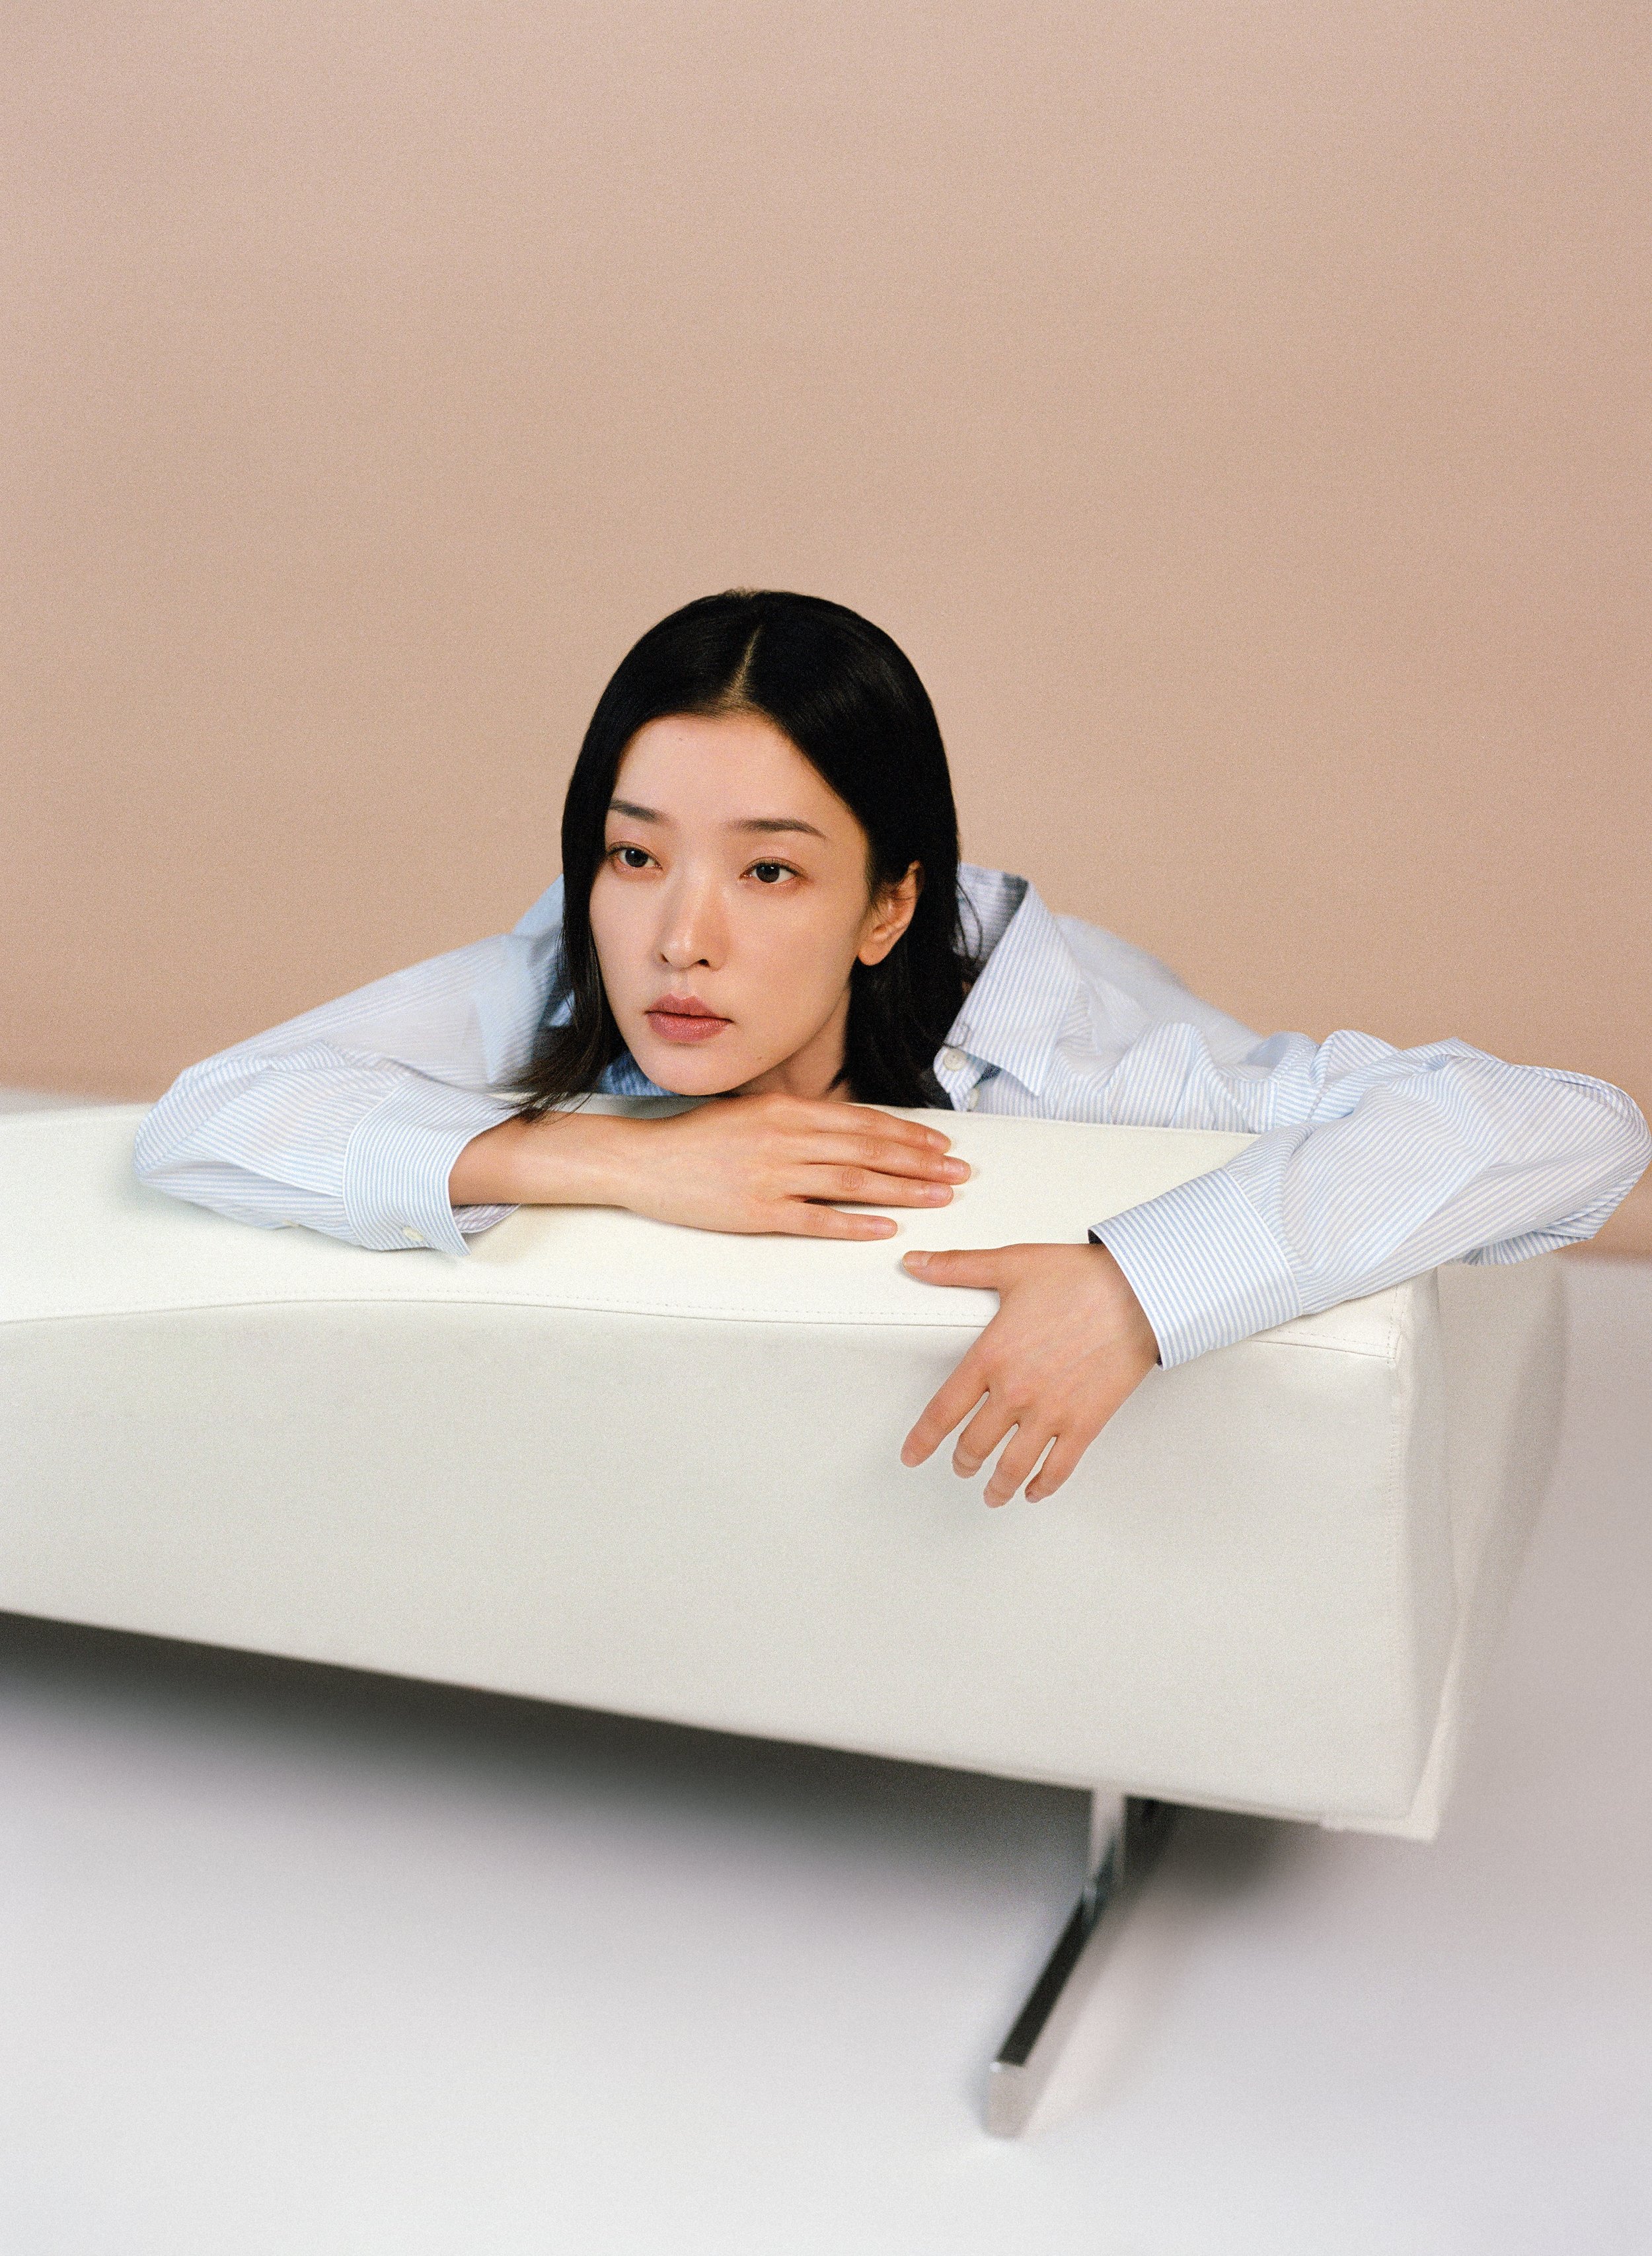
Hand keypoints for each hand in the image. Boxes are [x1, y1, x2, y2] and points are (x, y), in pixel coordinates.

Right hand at [619, 1091, 968, 1237]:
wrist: (644, 1161)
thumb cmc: (695, 1140)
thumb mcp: (752, 1113)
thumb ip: (797, 1121)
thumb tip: (845, 1132)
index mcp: (787, 1110)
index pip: (862, 1121)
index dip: (907, 1133)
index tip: (940, 1143)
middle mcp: (785, 1138)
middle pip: (868, 1151)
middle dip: (921, 1162)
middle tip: (958, 1173)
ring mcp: (773, 1176)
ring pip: (853, 1182)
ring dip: (903, 1190)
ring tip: (938, 1198)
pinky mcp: (758, 1212)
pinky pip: (816, 1220)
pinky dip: (855, 1224)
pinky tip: (886, 1228)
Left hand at [898, 1241, 1159, 1504]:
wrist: (1139, 1292)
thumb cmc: (1080, 1277)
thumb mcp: (1010, 1264)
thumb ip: (957, 1268)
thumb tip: (916, 1264)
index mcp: (990, 1357)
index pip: (943, 1411)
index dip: (922, 1440)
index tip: (912, 1454)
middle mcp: (1015, 1392)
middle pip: (975, 1445)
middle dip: (962, 1461)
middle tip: (960, 1466)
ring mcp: (1051, 1413)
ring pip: (1012, 1466)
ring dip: (997, 1485)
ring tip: (992, 1493)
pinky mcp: (1085, 1423)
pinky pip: (1058, 1468)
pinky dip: (1043, 1486)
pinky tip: (1035, 1490)